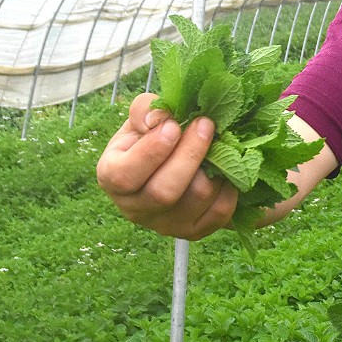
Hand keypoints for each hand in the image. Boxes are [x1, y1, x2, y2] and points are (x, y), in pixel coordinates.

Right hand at [95, 93, 238, 238]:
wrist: (170, 161)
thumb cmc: (150, 137)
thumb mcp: (140, 118)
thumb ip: (144, 110)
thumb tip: (160, 119)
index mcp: (112, 179)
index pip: (125, 176)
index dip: (152, 151)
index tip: (174, 126)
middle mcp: (135, 209)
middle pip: (164, 192)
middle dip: (189, 154)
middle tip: (206, 125)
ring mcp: (165, 225)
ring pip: (196, 199)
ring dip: (213, 167)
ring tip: (218, 143)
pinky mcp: (194, 231)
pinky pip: (220, 212)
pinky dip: (229, 186)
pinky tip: (226, 168)